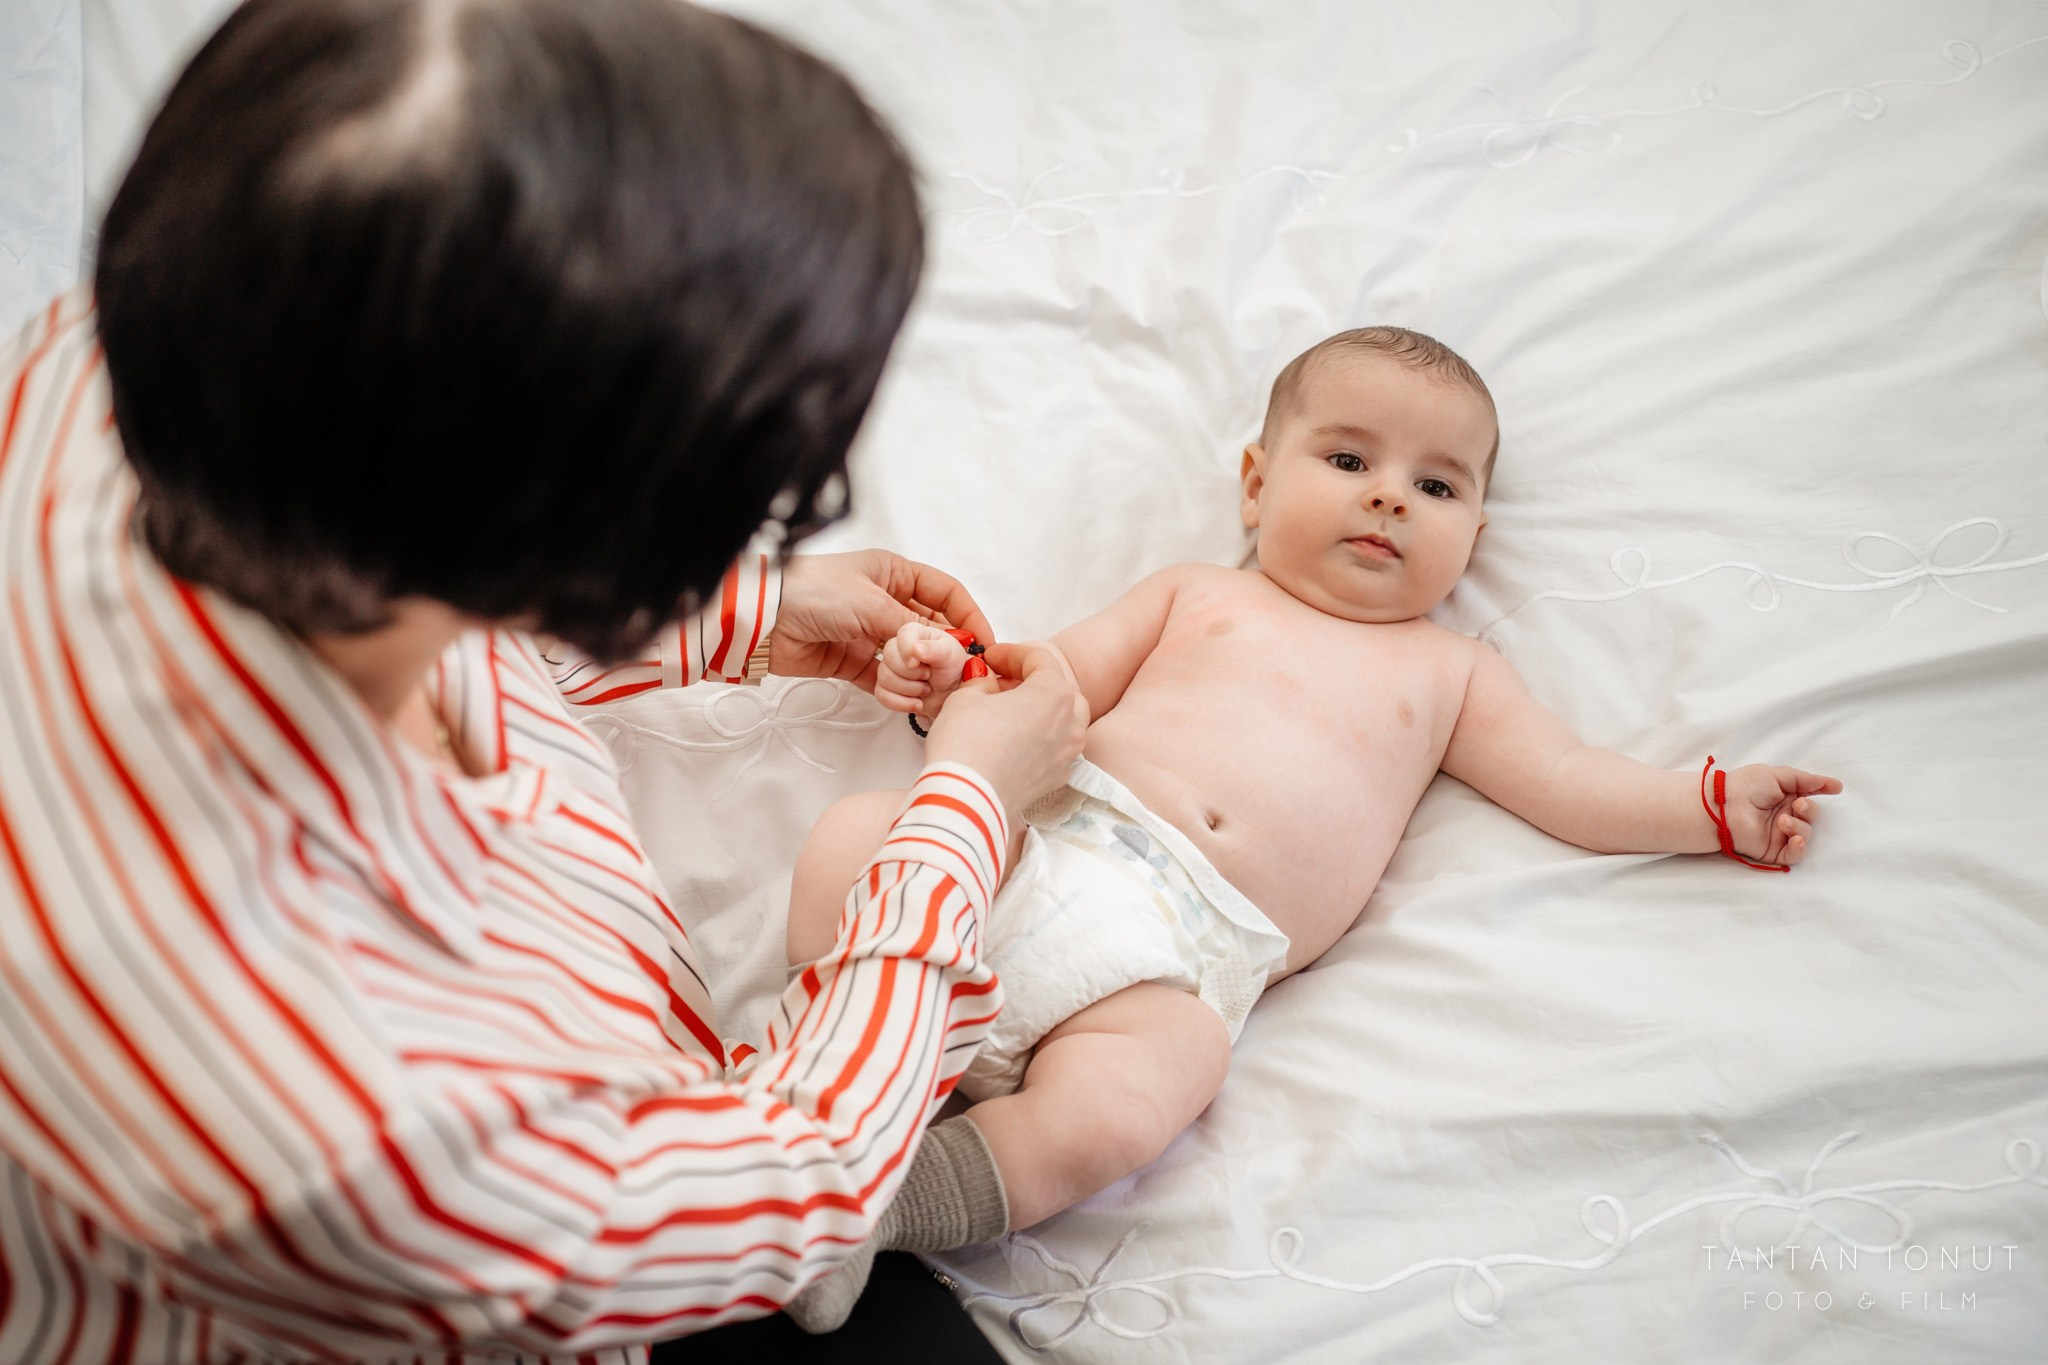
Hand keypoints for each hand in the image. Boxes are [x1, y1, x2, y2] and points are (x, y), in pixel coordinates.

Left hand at [768, 551, 993, 693]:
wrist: (764, 618)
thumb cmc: (814, 591)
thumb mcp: (872, 603)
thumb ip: (914, 627)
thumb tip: (950, 646)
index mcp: (894, 574)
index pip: (946, 594)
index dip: (970, 617)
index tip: (984, 645)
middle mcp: (886, 602)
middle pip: (932, 631)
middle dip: (945, 654)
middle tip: (957, 676)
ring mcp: (871, 633)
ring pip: (911, 660)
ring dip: (919, 676)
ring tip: (923, 688)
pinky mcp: (853, 661)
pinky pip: (885, 680)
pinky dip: (895, 691)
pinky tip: (903, 699)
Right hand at [875, 622, 970, 715]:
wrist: (951, 693)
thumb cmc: (952, 669)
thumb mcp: (950, 655)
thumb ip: (935, 650)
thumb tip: (915, 649)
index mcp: (915, 634)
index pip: (902, 635)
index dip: (907, 650)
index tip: (916, 663)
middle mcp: (899, 648)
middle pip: (889, 658)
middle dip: (910, 673)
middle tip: (928, 677)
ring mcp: (890, 668)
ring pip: (884, 678)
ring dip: (909, 689)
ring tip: (926, 689)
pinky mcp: (886, 687)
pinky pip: (881, 695)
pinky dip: (901, 703)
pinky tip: (917, 704)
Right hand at [923, 642, 1087, 823]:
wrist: (966, 800)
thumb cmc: (967, 745)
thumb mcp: (965, 698)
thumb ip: (981, 683)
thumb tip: (986, 681)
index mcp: (1054, 694)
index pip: (1040, 659)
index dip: (1012, 653)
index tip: (991, 658)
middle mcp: (1070, 724)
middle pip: (1059, 689)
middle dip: (1032, 681)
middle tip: (1000, 683)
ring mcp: (1066, 755)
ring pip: (1064, 721)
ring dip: (1040, 711)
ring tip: (1008, 712)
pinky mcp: (1055, 780)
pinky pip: (1055, 749)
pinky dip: (1039, 738)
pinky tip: (1011, 741)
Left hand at [1719, 765, 1842, 866]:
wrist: (1724, 804)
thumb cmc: (1747, 785)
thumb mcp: (1779, 775)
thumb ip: (1807, 780)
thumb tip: (1835, 785)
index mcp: (1786, 798)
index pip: (1810, 798)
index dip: (1821, 794)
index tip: (1834, 789)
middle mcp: (1784, 816)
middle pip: (1811, 818)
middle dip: (1810, 811)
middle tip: (1798, 805)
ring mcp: (1778, 835)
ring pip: (1804, 836)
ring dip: (1800, 827)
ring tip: (1783, 820)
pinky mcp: (1772, 851)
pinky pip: (1793, 855)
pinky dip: (1799, 848)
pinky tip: (1795, 839)